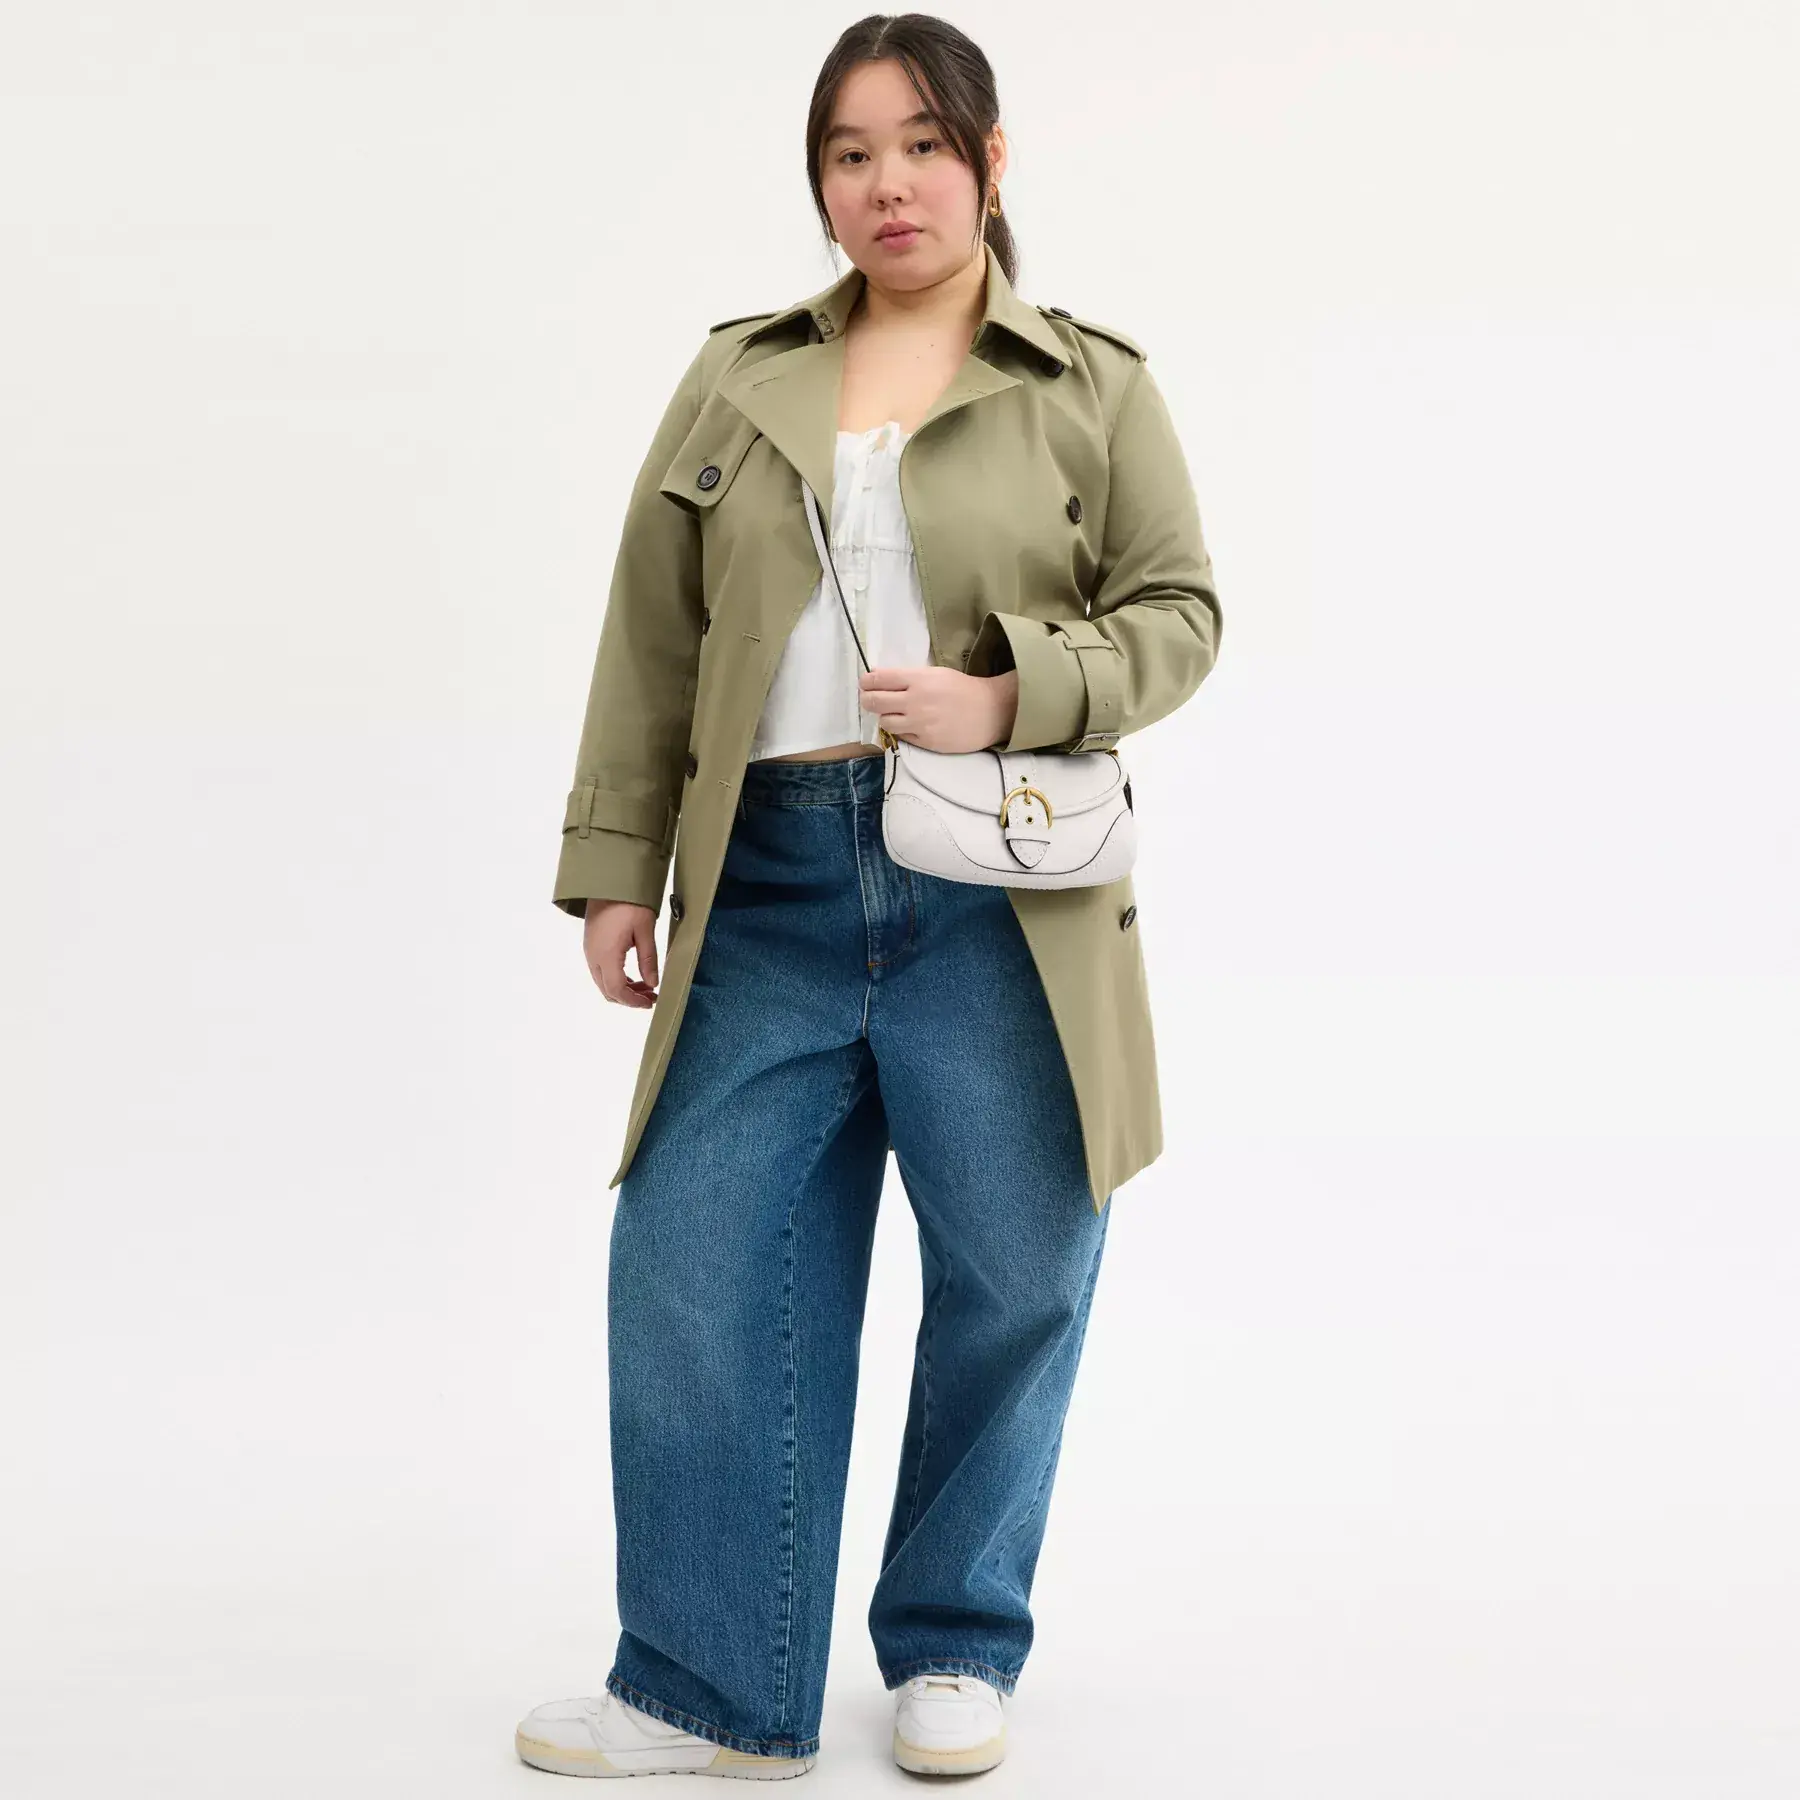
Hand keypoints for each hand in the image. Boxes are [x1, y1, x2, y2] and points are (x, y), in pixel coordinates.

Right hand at [582, 898, 658, 1006]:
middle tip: (651, 995)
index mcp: (606, 955)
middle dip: (629, 998)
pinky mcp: (590, 944)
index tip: (650, 1002)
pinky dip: (616, 978)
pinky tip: (633, 974)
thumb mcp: (645, 930)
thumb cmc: (629, 902)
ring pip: (603, 982)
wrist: (609, 880)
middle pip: (607, 990)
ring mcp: (589, 950)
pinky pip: (600, 971)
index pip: (617, 990)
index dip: (633, 1001)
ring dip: (623, 988)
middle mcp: (593, 956)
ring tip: (645, 985)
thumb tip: (653, 983)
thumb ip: (648, 960)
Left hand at [858, 666, 1018, 752]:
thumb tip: (879, 678)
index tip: (865, 683)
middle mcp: (914, 701)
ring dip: (884, 717)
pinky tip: (909, 725)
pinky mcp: (925, 741)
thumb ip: (908, 677)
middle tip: (868, 698)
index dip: (866, 681)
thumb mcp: (935, 674)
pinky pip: (901, 736)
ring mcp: (919, 723)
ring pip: (884, 722)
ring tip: (892, 713)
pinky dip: (901, 730)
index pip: (878, 679)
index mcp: (917, 679)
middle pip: (874, 701)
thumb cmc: (962, 689)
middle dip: (867, 699)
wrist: (990, 712)